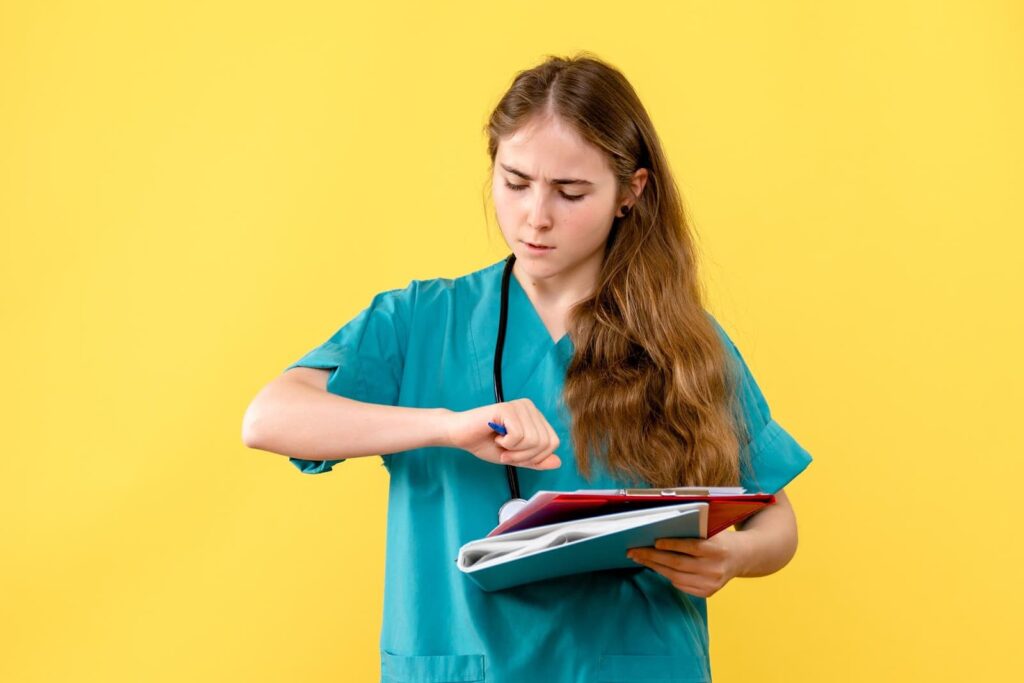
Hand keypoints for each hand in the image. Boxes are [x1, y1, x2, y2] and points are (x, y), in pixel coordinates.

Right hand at [442, 399, 561, 470]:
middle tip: (506, 453)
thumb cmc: (484, 443)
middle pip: (546, 443)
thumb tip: (558, 462)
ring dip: (514, 452)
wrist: (459, 435)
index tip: (516, 456)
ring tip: (500, 445)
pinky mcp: (507, 409)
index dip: (536, 457)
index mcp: (534, 416)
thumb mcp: (515, 457)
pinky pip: (518, 436)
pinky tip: (495, 436)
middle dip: (524, 456)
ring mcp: (519, 406)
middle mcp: (530, 407)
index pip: (553, 442)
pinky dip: (506, 444)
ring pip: (533, 440)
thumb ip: (536, 460)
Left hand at [626, 531, 747, 597]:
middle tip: (634, 551)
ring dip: (655, 567)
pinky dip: (667, 576)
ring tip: (639, 559)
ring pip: (676, 576)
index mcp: (717, 549)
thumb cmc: (720, 538)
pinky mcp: (708, 592)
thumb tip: (660, 527)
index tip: (653, 541)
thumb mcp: (712, 529)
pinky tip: (656, 567)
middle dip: (652, 557)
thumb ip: (692, 528)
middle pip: (678, 563)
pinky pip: (681, 585)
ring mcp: (711, 583)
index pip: (690, 547)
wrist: (741, 557)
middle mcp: (715, 568)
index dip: (671, 544)